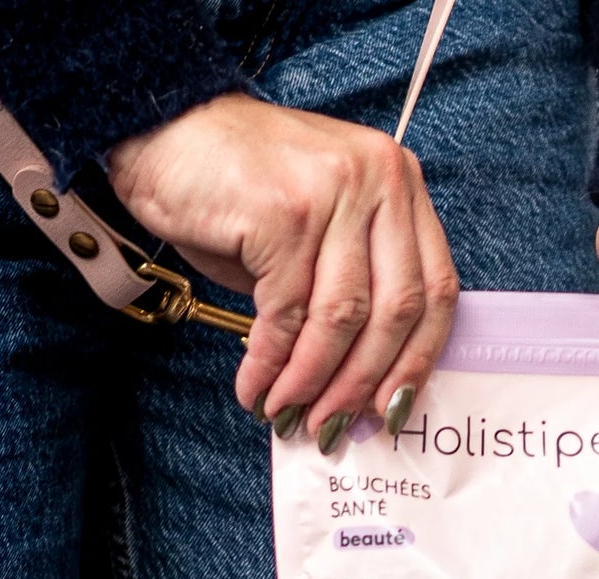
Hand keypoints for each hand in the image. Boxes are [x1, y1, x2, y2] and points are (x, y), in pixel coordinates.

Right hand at [108, 92, 458, 441]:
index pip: (436, 290)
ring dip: (312, 382)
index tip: (391, 410)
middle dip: (362, 384)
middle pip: (395, 311)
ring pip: (342, 319)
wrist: (162, 130)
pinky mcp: (284, 213)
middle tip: (333, 427)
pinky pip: (287, 314)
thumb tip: (365, 388)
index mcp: (401, 185)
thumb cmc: (241, 190)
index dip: (416, 362)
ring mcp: (333, 191)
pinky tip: (256, 390)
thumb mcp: (321, 234)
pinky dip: (270, 364)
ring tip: (289, 415)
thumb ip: (355, 290)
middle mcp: (378, 179)